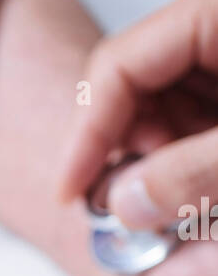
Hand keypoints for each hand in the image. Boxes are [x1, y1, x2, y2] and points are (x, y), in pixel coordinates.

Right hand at [58, 0, 217, 228]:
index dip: (87, 137)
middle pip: (136, 88)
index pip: (116, 66)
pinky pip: (201, 117)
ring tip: (193, 201)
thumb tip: (128, 203)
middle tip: (142, 209)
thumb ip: (195, 172)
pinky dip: (196, 159)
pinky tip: (209, 187)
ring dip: (168, 163)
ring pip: (169, 109)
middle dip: (134, 155)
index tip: (71, 191)